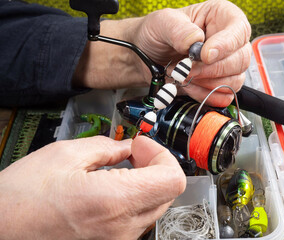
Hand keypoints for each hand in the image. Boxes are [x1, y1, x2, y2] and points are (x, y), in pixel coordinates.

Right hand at [0, 136, 185, 239]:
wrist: (1, 232)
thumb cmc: (20, 200)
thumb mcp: (63, 156)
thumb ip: (105, 147)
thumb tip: (127, 147)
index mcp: (113, 202)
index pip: (172, 179)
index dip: (162, 155)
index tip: (141, 146)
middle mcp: (121, 228)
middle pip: (167, 192)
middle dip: (155, 166)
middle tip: (132, 154)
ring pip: (154, 206)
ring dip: (145, 183)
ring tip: (118, 171)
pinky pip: (137, 219)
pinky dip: (133, 199)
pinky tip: (111, 189)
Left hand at [73, 0, 250, 106]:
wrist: (144, 57)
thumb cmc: (155, 34)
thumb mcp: (162, 22)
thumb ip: (179, 28)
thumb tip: (195, 42)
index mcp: (221, 18)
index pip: (239, 30)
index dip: (226, 45)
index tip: (205, 55)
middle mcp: (228, 41)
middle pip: (240, 60)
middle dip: (211, 69)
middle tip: (186, 69)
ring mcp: (225, 65)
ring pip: (234, 80)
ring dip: (206, 83)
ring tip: (183, 76)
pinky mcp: (218, 85)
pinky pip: (223, 96)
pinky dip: (205, 95)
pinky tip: (188, 86)